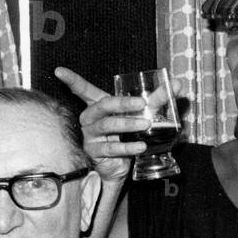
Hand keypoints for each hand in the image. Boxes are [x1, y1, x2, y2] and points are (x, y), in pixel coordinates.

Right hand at [54, 67, 152, 182]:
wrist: (121, 166)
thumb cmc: (128, 134)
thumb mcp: (142, 115)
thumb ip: (159, 99)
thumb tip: (178, 84)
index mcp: (99, 105)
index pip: (83, 90)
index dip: (72, 80)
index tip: (59, 71)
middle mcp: (91, 118)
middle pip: (103, 106)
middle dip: (122, 103)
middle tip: (142, 103)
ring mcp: (91, 136)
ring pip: (108, 126)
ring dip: (128, 124)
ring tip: (146, 124)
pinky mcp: (96, 153)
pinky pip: (112, 148)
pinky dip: (128, 146)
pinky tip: (141, 145)